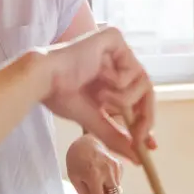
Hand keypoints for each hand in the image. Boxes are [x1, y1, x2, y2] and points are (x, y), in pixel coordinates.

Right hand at [37, 27, 154, 163]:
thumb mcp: (93, 119)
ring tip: (100, 97)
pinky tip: (98, 78)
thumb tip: (136, 156)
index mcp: (111, 75)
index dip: (146, 121)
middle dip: (144, 117)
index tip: (150, 146)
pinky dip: (119, 82)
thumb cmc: (60, 95)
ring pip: (143, 82)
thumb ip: (115, 134)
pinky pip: (132, 68)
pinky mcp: (114, 38)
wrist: (44, 80)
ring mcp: (117, 48)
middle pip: (146, 90)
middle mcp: (116, 59)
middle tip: (137, 136)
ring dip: (124, 99)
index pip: (139, 98)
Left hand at [66, 135, 122, 193]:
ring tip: (99, 190)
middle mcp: (107, 172)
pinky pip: (118, 183)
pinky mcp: (120, 166)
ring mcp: (116, 168)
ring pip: (117, 193)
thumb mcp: (75, 180)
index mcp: (93, 176)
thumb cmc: (76, 161)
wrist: (86, 142)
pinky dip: (111, 187)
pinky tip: (103, 179)